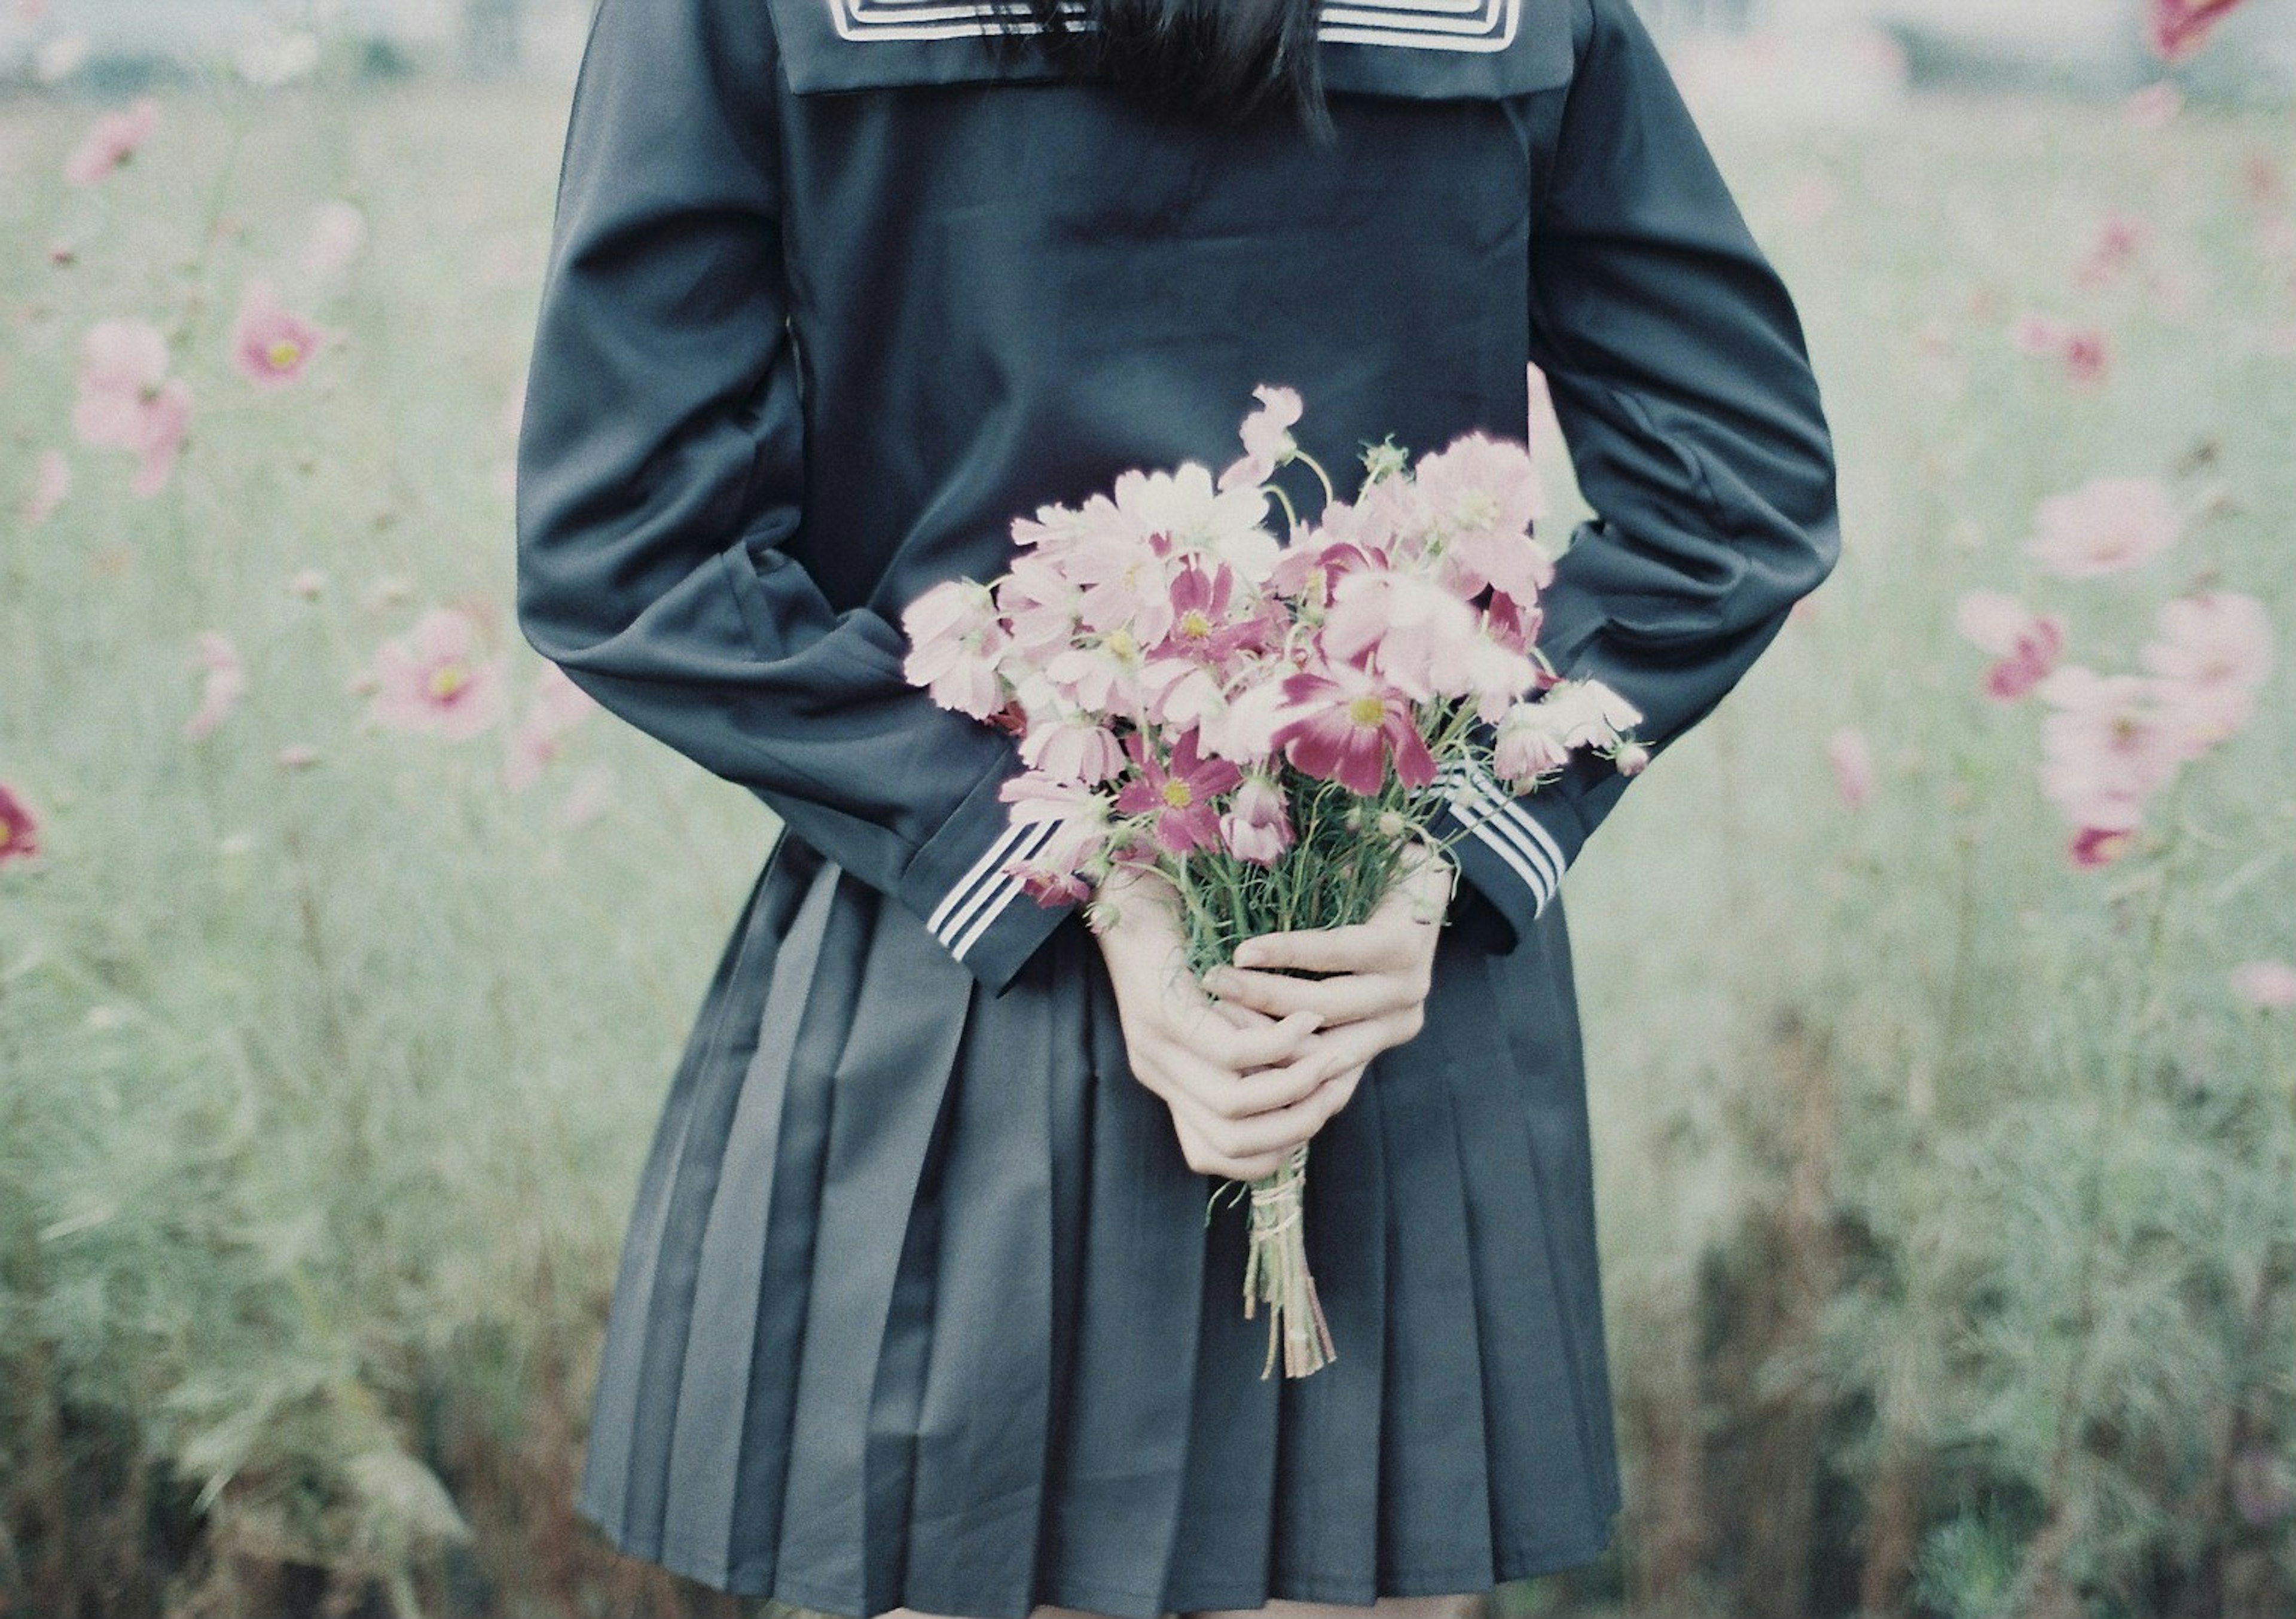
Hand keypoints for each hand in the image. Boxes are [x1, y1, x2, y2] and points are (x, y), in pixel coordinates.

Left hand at [1089, 862, 1356, 1181]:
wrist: (1130, 882)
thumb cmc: (1183, 936)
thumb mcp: (1216, 1007)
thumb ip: (1246, 1051)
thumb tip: (1304, 1087)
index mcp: (1168, 1080)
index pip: (1218, 1156)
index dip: (1276, 1149)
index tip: (1317, 1109)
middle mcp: (1156, 1072)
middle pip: (1232, 1142)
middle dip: (1297, 1123)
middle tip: (1335, 1085)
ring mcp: (1155, 1045)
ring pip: (1236, 1103)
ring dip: (1295, 1082)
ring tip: (1328, 1050)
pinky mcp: (1166, 1012)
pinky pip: (1235, 1051)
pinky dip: (1280, 1041)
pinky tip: (1307, 1017)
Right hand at [1200, 842, 1451, 1103]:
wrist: (1415, 860)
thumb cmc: (1356, 917)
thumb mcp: (1325, 977)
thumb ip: (1292, 1015)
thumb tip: (1232, 1066)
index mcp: (1379, 1037)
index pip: (1313, 1072)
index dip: (1259, 1066)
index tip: (1205, 1055)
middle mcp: (1400, 1022)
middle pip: (1313, 1049)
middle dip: (1250, 1036)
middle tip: (1198, 1020)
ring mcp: (1407, 986)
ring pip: (1321, 1006)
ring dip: (1261, 993)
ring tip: (1214, 981)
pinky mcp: (1403, 945)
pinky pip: (1335, 955)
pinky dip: (1287, 952)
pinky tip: (1247, 952)